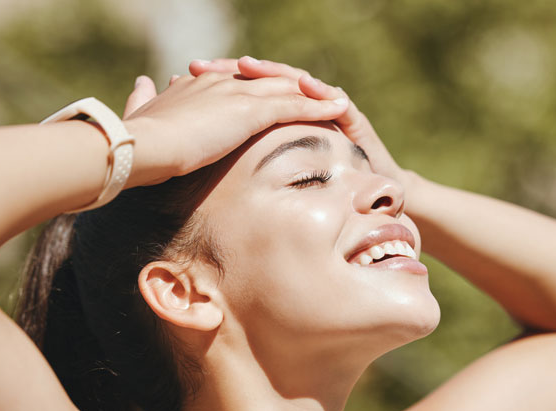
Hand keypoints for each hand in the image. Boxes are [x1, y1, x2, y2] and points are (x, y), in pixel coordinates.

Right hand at [118, 71, 349, 186]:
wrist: (142, 146)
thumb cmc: (138, 141)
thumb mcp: (142, 114)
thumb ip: (143, 100)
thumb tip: (140, 84)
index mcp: (199, 85)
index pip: (237, 84)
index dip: (258, 90)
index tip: (273, 100)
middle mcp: (223, 83)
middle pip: (267, 81)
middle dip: (291, 89)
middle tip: (315, 97)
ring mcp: (239, 95)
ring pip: (286, 89)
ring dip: (313, 95)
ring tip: (336, 102)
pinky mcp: (252, 112)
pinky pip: (294, 105)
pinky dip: (318, 106)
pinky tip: (338, 110)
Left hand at [189, 57, 422, 193]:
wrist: (370, 200)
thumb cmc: (322, 189)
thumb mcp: (278, 175)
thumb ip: (248, 160)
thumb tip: (202, 156)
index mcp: (281, 118)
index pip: (249, 89)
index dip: (219, 81)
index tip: (186, 76)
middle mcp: (303, 109)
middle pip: (269, 80)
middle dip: (239, 70)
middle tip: (207, 65)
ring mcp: (329, 110)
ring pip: (299, 84)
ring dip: (274, 74)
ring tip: (249, 67)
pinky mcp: (355, 121)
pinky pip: (336, 101)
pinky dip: (319, 93)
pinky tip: (302, 86)